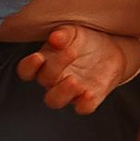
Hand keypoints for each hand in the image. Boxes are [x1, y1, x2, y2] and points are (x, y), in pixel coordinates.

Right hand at [16, 23, 139, 115]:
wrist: (112, 48)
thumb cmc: (86, 41)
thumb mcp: (74, 32)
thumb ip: (63, 34)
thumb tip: (55, 37)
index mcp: (45, 63)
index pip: (27, 70)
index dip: (29, 66)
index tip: (38, 57)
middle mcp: (54, 80)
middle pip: (44, 82)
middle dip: (54, 69)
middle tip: (71, 52)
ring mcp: (70, 92)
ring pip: (55, 101)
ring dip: (62, 92)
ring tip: (74, 81)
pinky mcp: (89, 99)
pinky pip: (83, 107)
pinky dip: (85, 103)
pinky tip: (89, 93)